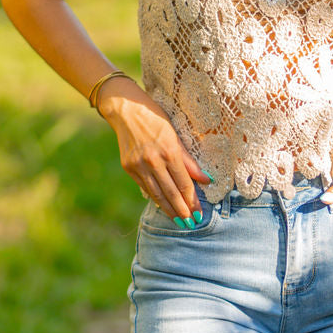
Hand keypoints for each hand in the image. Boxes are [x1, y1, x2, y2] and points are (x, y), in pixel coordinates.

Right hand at [97, 78, 209, 223]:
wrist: (126, 110)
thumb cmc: (155, 117)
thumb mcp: (175, 134)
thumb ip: (189, 160)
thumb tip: (206, 179)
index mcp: (169, 151)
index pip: (184, 183)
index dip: (192, 200)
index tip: (199, 213)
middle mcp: (153, 161)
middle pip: (171, 192)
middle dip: (182, 210)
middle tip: (190, 223)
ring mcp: (139, 165)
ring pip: (156, 194)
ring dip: (168, 209)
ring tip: (178, 221)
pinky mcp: (128, 167)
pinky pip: (144, 186)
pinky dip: (154, 197)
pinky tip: (162, 205)